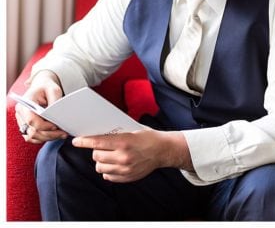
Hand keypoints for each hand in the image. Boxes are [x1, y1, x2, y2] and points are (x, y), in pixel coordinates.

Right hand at [14, 71, 67, 143]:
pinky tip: (55, 135)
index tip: (56, 126)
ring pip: (32, 137)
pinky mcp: (27, 126)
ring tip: (61, 134)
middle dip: (49, 134)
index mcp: (24, 105)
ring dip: (48, 138)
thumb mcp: (53, 90)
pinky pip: (33, 138)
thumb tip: (57, 114)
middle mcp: (20, 115)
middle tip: (64, 133)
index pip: (31, 120)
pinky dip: (44, 138)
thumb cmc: (47, 87)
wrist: (42, 87)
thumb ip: (55, 101)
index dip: (44, 126)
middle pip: (32, 131)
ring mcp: (22, 122)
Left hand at [72, 130, 191, 182]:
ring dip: (101, 162)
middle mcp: (123, 157)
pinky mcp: (127, 177)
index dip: (84, 142)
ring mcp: (125, 169)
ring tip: (108, 157)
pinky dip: (108, 171)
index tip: (76, 141)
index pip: (97, 142)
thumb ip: (116, 134)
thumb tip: (97, 134)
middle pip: (96, 156)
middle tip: (101, 147)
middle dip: (96, 151)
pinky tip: (114, 164)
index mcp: (124, 142)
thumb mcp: (133, 130)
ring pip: (100, 167)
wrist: (164, 150)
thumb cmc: (149, 138)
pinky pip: (108, 176)